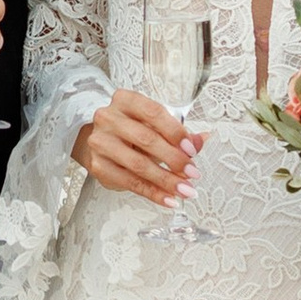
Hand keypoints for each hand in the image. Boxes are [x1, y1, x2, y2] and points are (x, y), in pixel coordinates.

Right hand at [70, 89, 198, 205]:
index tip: (191, 149)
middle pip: (146, 139)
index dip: (175, 132)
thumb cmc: (131, 130)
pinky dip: (153, 193)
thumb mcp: (154, 126)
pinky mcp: (98, 166)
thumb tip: (202, 139)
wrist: (100, 142)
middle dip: (174, 159)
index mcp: (125, 100)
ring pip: (138, 164)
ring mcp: (100, 142)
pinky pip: (130, 182)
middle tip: (192, 173)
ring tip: (185, 190)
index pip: (153, 112)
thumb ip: (177, 133)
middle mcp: (108, 118)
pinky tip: (169, 199)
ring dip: (166, 180)